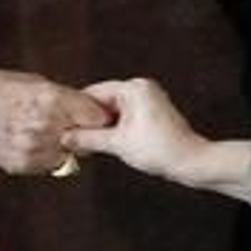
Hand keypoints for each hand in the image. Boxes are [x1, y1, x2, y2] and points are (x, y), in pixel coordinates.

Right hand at [0, 68, 112, 174]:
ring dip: (65, 144)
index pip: (96, 116)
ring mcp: (33, 149)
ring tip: (46, 129)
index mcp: (50, 99)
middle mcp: (44, 126)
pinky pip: (50, 164)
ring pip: (70, 154)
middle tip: (75, 122)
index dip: (99, 114)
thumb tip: (90, 110)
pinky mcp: (22, 165)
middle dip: (85, 130)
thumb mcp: (34, 82)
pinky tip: (31, 139)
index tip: (99, 114)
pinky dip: (48, 155)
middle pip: (86, 136)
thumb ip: (64, 98)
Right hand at [68, 78, 250, 190]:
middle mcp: (141, 87)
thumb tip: (65, 137)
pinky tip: (102, 140)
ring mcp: (148, 98)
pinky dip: (113, 127)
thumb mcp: (117, 144)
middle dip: (87, 118)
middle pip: (103, 100)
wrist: (191, 162)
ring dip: (100, 125)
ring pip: (113, 109)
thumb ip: (88, 138)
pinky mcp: (151, 111)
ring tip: (82, 140)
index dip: (75, 109)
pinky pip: (125, 115)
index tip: (60, 122)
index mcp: (133, 88)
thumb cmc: (159, 150)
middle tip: (68, 133)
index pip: (94, 92)